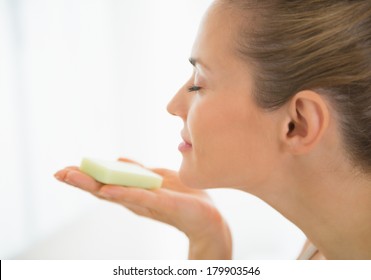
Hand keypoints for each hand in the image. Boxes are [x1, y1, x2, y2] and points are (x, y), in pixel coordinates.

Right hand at [54, 158, 231, 258]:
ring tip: (72, 177)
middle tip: (58, 173)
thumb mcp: (158, 178)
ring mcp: (147, 203)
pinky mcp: (163, 204)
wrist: (208, 215)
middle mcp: (135, 199)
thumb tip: (120, 159)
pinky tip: (108, 188)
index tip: (64, 170)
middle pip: (103, 189)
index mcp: (133, 192)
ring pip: (116, 193)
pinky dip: (123, 192)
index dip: (85, 177)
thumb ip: (139, 171)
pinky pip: (140, 197)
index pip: (104, 183)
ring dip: (93, 185)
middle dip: (80, 181)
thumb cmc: (184, 197)